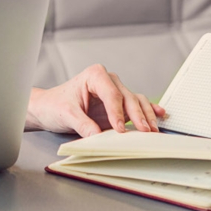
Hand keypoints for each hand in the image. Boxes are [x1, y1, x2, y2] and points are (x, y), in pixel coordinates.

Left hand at [25, 65, 164, 138]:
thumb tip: (96, 135)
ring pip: (136, 100)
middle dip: (137, 114)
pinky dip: (148, 110)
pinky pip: (137, 104)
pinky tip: (160, 114)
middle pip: (127, 97)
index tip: (119, 129)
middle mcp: (108, 80)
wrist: (49, 107)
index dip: (117, 111)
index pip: (111, 93)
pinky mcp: (118, 104)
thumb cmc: (55, 105)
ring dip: (146, 115)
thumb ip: (81, 124)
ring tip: (152, 129)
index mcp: (94, 75)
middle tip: (144, 131)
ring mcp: (115, 92)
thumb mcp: (65, 114)